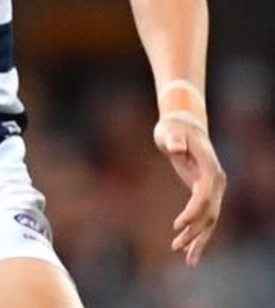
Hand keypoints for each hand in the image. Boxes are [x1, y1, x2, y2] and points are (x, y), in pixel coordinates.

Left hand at [153, 114, 226, 265]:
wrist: (184, 127)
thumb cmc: (174, 129)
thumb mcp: (170, 132)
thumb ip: (174, 140)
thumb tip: (176, 147)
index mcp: (210, 168)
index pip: (205, 196)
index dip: (193, 212)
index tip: (178, 225)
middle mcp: (216, 181)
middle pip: (210, 213)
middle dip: (195, 232)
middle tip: (177, 248)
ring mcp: (214, 189)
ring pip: (210, 220)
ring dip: (198, 239)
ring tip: (186, 259)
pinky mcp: (206, 193)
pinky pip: (205, 217)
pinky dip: (198, 233)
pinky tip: (187, 249)